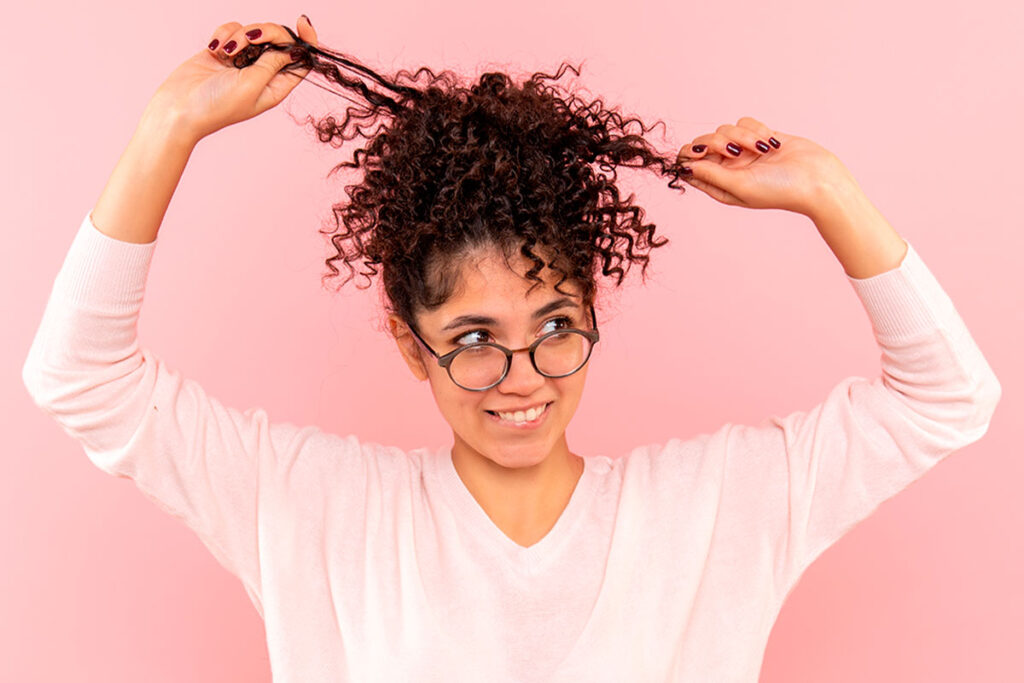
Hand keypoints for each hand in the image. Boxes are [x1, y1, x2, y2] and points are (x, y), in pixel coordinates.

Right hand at [144, 17, 318, 143]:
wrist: (179, 108)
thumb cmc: (217, 106)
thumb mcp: (252, 85)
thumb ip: (273, 64)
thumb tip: (293, 48)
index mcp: (276, 86)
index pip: (300, 60)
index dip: (306, 41)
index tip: (302, 23)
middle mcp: (262, 73)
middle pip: (278, 40)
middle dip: (267, 32)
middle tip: (252, 37)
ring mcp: (242, 61)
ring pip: (254, 31)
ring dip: (240, 36)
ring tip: (226, 53)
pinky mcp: (223, 52)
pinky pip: (232, 30)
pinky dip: (224, 34)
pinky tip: (214, 49)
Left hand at [676, 116, 852, 216]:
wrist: (817, 179)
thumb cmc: (780, 190)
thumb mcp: (740, 186)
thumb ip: (711, 175)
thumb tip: (684, 166)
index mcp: (719, 185)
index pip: (689, 166)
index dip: (689, 156)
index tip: (699, 153)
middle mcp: (728, 168)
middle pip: (702, 144)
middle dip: (715, 142)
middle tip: (733, 151)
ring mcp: (743, 151)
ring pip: (724, 129)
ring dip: (742, 136)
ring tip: (761, 150)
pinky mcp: (759, 136)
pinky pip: (744, 122)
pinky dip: (755, 129)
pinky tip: (770, 143)